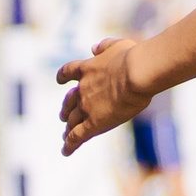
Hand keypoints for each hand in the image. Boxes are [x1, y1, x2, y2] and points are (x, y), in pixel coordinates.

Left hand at [56, 36, 149, 156]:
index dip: (62, 77)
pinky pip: (77, 136)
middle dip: (66, 109)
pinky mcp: (93, 123)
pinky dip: (69, 144)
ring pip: (72, 120)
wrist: (136, 73)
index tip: (59, 80)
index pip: (68, 72)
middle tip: (63, 115)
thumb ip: (105, 46)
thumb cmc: (133, 58)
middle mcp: (82, 89)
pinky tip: (65, 151)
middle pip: (69, 101)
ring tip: (65, 135)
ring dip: (68, 127)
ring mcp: (86, 107)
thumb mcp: (118, 45)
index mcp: (87, 69)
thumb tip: (94, 48)